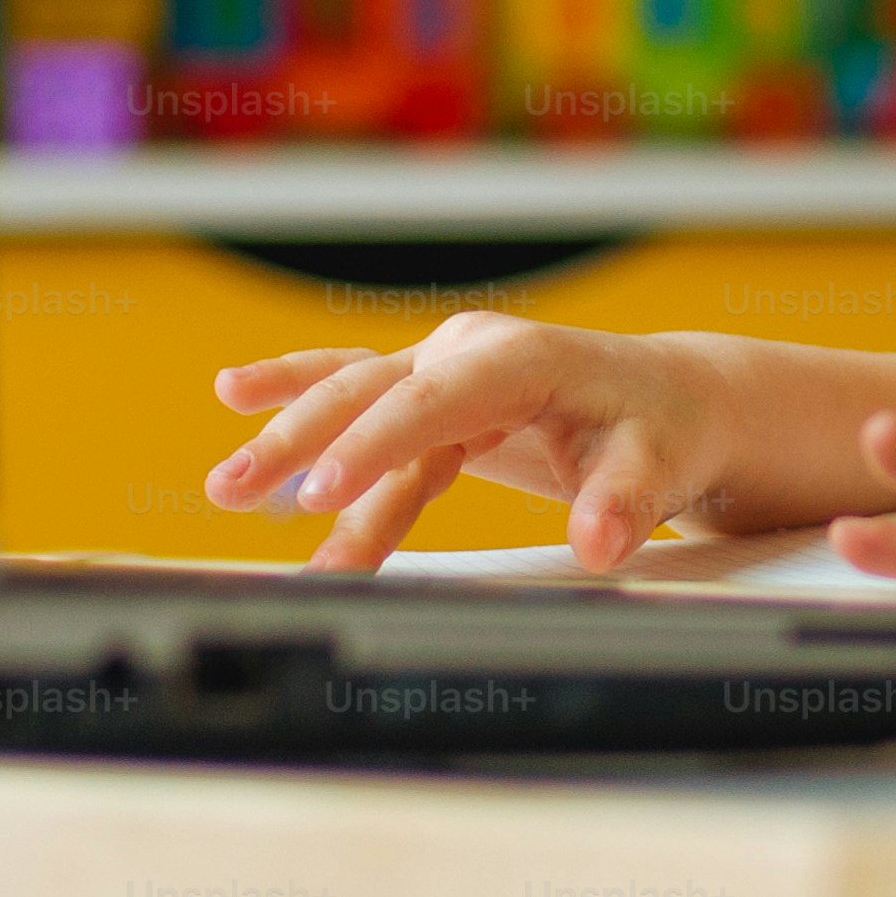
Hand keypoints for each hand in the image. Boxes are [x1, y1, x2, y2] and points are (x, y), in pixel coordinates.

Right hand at [206, 314, 730, 572]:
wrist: (670, 401)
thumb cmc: (662, 427)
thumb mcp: (659, 465)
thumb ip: (623, 502)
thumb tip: (599, 543)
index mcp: (519, 358)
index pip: (433, 401)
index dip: (376, 445)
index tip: (327, 491)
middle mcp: (469, 353)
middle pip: (373, 394)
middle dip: (302, 442)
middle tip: (240, 490)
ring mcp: (445, 371)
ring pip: (355, 405)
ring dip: (289, 443)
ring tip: (225, 489)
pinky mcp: (433, 398)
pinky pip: (359, 396)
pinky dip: (296, 394)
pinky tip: (233, 393)